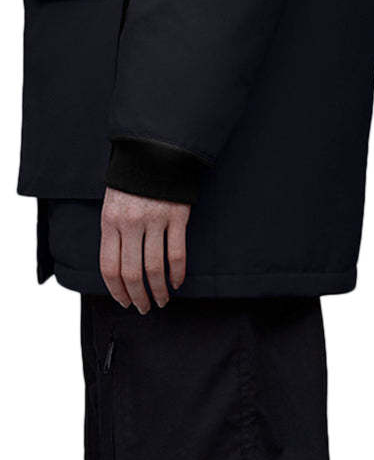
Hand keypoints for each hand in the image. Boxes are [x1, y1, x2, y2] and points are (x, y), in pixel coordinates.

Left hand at [100, 189, 190, 311]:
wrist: (155, 150)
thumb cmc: (132, 181)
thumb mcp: (112, 204)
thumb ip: (114, 233)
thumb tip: (118, 270)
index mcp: (110, 221)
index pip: (109, 267)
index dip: (116, 290)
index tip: (124, 302)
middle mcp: (130, 223)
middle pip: (132, 273)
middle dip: (138, 297)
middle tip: (144, 308)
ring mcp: (155, 220)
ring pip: (155, 268)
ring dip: (158, 290)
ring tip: (162, 300)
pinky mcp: (177, 216)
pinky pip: (177, 253)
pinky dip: (177, 273)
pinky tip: (176, 282)